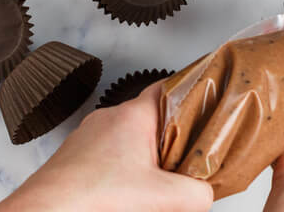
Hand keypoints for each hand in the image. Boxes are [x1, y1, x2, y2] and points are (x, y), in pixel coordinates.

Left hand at [0, 83, 211, 211]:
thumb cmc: (92, 197)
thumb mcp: (162, 197)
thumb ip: (197, 194)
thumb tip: (206, 195)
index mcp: (134, 115)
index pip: (170, 87)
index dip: (192, 94)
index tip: (208, 104)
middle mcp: (109, 118)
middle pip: (154, 117)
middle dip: (173, 137)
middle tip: (189, 157)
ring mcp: (88, 137)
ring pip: (130, 137)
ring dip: (146, 156)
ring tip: (157, 181)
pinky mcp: (75, 157)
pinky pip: (109, 154)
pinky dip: (123, 168)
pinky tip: (127, 192)